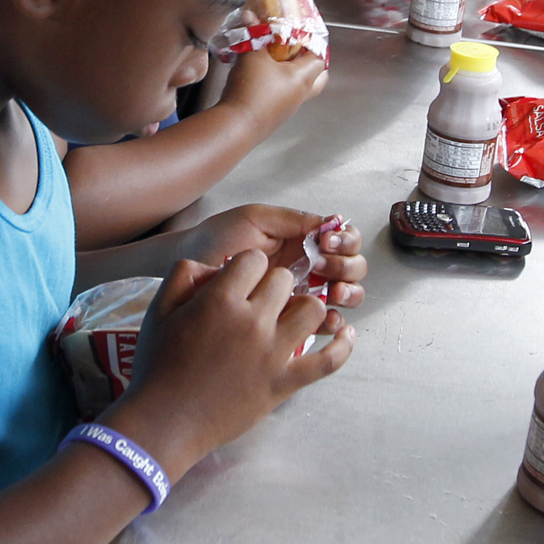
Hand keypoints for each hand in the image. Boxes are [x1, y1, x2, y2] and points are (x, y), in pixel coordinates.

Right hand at [110, 248, 354, 472]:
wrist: (165, 421)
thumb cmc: (157, 366)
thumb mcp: (158, 311)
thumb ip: (183, 276)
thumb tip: (212, 266)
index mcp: (220, 300)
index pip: (254, 260)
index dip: (248, 267)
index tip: (242, 280)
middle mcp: (252, 322)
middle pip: (284, 280)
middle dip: (273, 284)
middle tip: (260, 301)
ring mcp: (273, 353)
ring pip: (313, 309)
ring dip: (304, 307)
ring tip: (290, 315)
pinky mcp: (285, 383)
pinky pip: (328, 361)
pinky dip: (342, 346)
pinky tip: (345, 334)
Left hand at [173, 206, 366, 308]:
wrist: (191, 267)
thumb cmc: (219, 239)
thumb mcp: (255, 219)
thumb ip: (293, 219)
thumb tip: (331, 224)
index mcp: (304, 240)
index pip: (344, 240)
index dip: (345, 241)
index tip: (326, 243)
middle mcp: (309, 266)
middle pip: (353, 268)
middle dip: (347, 267)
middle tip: (323, 266)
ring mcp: (303, 294)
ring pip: (346, 295)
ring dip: (348, 292)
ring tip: (331, 292)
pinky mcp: (291, 320)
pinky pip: (324, 324)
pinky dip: (334, 322)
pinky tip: (327, 318)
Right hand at [217, 43, 327, 123]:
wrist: (237, 125)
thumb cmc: (251, 88)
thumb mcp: (251, 54)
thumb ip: (253, 34)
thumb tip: (249, 15)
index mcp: (303, 77)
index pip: (320, 57)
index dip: (313, 44)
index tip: (301, 34)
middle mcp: (301, 94)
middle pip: (317, 77)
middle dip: (308, 62)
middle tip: (294, 50)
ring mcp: (289, 107)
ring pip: (299, 88)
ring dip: (291, 74)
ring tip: (273, 60)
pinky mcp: (276, 115)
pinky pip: (283, 97)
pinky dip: (277, 86)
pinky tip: (259, 78)